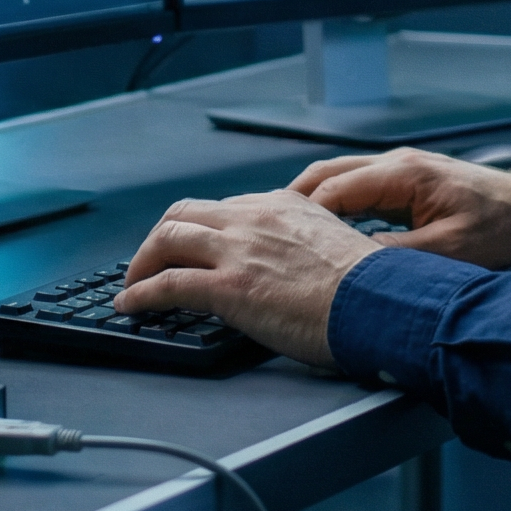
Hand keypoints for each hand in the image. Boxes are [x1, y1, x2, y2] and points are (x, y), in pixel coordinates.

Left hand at [116, 191, 378, 367]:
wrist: (379, 303)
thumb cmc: (370, 288)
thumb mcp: (337, 245)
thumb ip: (305, 245)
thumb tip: (296, 268)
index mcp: (283, 206)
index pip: (225, 208)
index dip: (200, 228)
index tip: (192, 245)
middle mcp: (255, 218)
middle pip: (186, 213)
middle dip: (162, 236)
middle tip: (152, 259)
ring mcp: (239, 249)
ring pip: (168, 238)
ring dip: (143, 261)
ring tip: (133, 281)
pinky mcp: (228, 286)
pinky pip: (168, 284)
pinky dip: (141, 293)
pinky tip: (130, 304)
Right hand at [289, 148, 510, 271]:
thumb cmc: (500, 228)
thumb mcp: (447, 252)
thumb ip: (396, 257)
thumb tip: (349, 266)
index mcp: (403, 174)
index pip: (333, 189)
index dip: (300, 216)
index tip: (276, 241)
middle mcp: (396, 163)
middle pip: (327, 175)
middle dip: (292, 202)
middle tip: (266, 231)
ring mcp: (400, 168)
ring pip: (339, 177)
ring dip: (311, 201)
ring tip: (284, 231)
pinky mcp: (407, 180)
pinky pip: (357, 186)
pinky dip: (334, 203)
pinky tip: (323, 229)